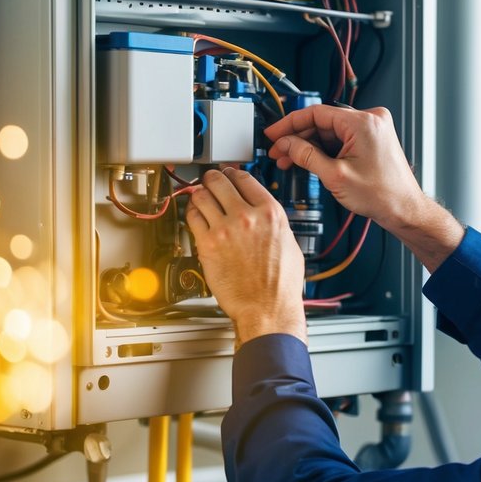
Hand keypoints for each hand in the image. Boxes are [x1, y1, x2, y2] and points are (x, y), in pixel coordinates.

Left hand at [185, 168, 306, 347]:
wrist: (267, 308)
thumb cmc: (280, 284)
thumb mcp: (289, 243)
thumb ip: (273, 223)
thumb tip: (263, 215)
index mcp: (271, 213)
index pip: (245, 178)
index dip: (234, 173)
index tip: (229, 174)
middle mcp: (247, 216)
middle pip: (220, 181)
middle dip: (213, 178)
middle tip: (210, 180)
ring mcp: (225, 229)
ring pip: (202, 195)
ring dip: (199, 193)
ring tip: (200, 196)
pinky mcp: (208, 244)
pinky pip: (192, 217)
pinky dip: (191, 212)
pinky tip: (195, 215)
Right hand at [266, 104, 465, 272]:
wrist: (404, 209)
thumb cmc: (381, 195)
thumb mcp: (334, 176)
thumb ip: (306, 156)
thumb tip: (285, 144)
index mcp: (363, 122)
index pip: (316, 113)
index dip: (289, 124)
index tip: (273, 133)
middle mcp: (370, 120)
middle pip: (322, 122)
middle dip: (298, 138)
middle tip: (277, 152)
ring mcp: (372, 129)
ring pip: (330, 132)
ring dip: (309, 145)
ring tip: (289, 160)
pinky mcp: (372, 139)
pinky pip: (341, 139)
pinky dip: (324, 149)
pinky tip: (308, 160)